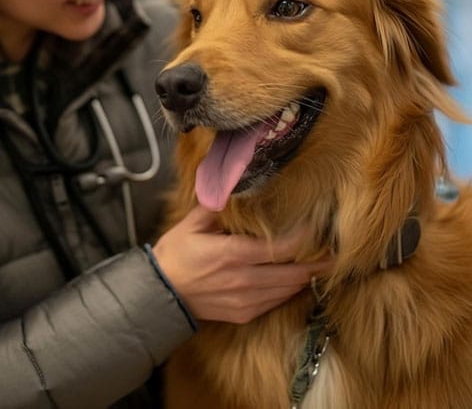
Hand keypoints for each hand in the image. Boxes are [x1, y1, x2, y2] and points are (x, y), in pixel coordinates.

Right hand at [152, 204, 332, 323]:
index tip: (318, 227)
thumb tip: (229, 182)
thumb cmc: (175, 255)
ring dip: (306, 277)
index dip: (303, 238)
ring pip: (288, 290)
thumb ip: (215, 206)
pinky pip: (276, 302)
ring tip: (322, 264)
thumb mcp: (191, 225)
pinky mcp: (244, 314)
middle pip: (293, 273)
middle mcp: (244, 280)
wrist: (160, 294)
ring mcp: (246, 301)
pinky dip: (290, 290)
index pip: (280, 247)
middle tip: (335, 251)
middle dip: (317, 263)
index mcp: (233, 255)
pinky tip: (297, 279)